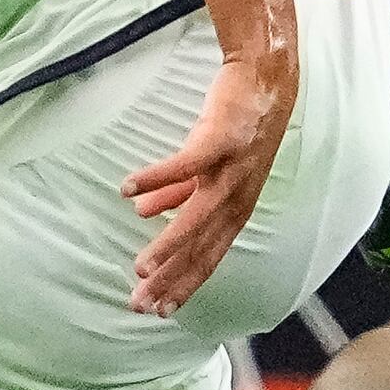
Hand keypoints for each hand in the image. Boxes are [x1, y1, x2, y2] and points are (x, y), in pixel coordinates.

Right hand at [121, 47, 299, 314]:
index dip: (185, 283)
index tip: (160, 310)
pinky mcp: (221, 139)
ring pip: (198, 216)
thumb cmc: (233, 124)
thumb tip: (144, 214)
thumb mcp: (206, 167)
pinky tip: (128, 191)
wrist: (262, 79)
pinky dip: (158, 178)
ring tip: (140, 267)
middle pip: (202, 246)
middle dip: (172, 279)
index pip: (208, 255)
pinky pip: (185, 164)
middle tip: (141, 304)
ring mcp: (232, 169)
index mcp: (235, 206)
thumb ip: (177, 192)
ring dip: (169, 244)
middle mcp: (237, 195)